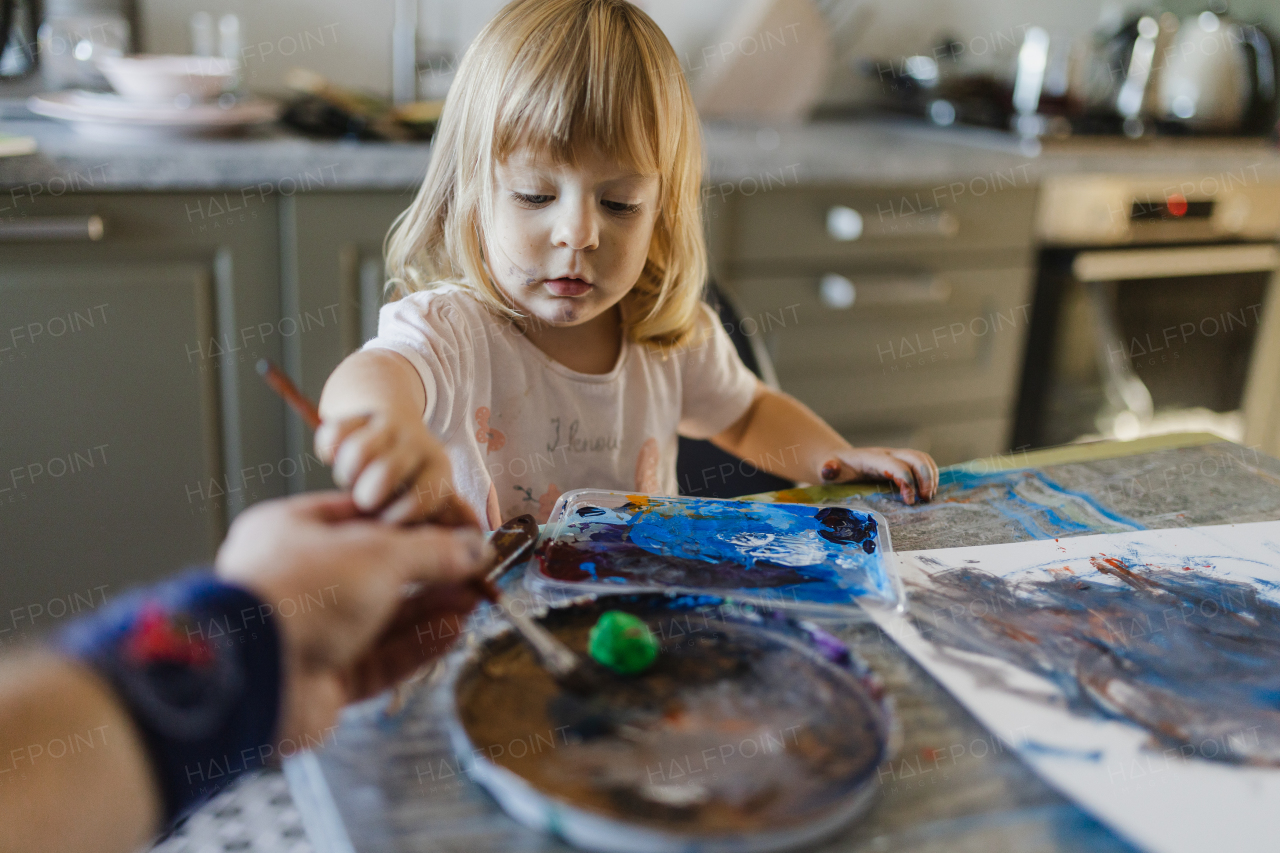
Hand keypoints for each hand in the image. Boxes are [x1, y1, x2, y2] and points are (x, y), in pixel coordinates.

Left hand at [214, 492, 489, 746]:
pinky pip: (380, 659)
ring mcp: (310, 633)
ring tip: (473, 599)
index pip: (364, 520)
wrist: (254, 674)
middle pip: (378, 573)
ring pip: (383, 618)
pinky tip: (451, 630)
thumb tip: (475, 547)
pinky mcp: (324, 680)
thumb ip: (432, 551)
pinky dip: (418, 645)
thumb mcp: (377, 553)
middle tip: (475, 570)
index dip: (415, 525)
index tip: (458, 531)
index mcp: (292, 532)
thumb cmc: (294, 595)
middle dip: (431, 572)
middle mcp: (298, 582)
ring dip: (430, 608)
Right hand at [315, 409, 476, 525]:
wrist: (387, 421)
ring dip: (348, 475)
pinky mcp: (354, 415)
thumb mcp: (431, 497)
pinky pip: (333, 437)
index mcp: (439, 466)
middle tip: (367, 500)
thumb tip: (474, 540)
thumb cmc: (408, 477)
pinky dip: (329, 451)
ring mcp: (386, 425)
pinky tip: (336, 458)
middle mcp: (417, 442)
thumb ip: (447, 521)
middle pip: (386, 474)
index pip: (419, 500)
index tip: (388, 520)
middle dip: (368, 496)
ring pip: (357, 453)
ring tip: (354, 481)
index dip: (397, 517)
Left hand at [820, 447, 938, 504]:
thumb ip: (829, 469)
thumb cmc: (835, 469)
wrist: (838, 462)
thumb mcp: (828, 470)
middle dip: (925, 477)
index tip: (909, 501)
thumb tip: (830, 469)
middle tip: (926, 499)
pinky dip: (930, 475)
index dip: (907, 480)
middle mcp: (887, 454)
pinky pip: (922, 464)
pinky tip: (928, 492)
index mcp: (872, 458)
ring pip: (922, 458)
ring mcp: (896, 458)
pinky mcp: (901, 464)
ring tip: (929, 497)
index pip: (896, 464)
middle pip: (915, 457)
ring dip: (931, 476)